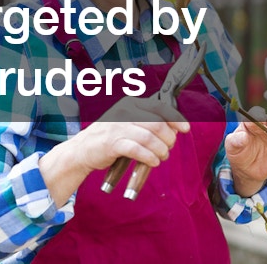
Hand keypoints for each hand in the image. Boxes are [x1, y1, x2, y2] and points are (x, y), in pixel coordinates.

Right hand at [39, 96, 189, 205]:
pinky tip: (154, 162)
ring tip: (162, 157)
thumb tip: (173, 129)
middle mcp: (125, 112)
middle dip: (169, 138)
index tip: (185, 129)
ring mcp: (117, 127)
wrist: (81, 150)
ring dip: (161, 150)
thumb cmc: (108, 137)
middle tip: (168, 148)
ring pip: (150, 137)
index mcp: (131, 104)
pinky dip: (150, 157)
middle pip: (158, 124)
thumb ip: (146, 122)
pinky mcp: (112, 143)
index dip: (176, 118)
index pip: (160, 107)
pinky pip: (138, 150)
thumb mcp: (126, 122)